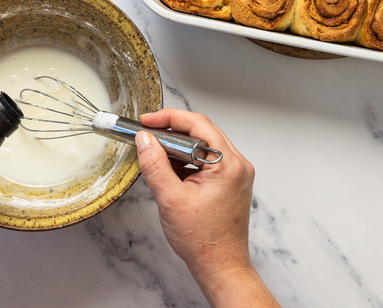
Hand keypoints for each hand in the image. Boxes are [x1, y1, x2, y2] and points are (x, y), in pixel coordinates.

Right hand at [136, 109, 278, 306]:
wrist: (220, 265)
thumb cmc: (202, 240)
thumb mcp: (170, 199)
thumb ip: (155, 165)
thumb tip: (145, 140)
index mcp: (227, 165)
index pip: (198, 124)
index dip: (169, 118)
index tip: (147, 121)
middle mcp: (237, 165)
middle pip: (202, 131)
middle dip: (172, 130)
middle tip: (147, 134)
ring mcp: (236, 174)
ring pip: (204, 145)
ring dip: (179, 146)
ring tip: (156, 154)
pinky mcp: (231, 182)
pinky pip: (207, 160)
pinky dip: (188, 160)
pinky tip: (171, 170)